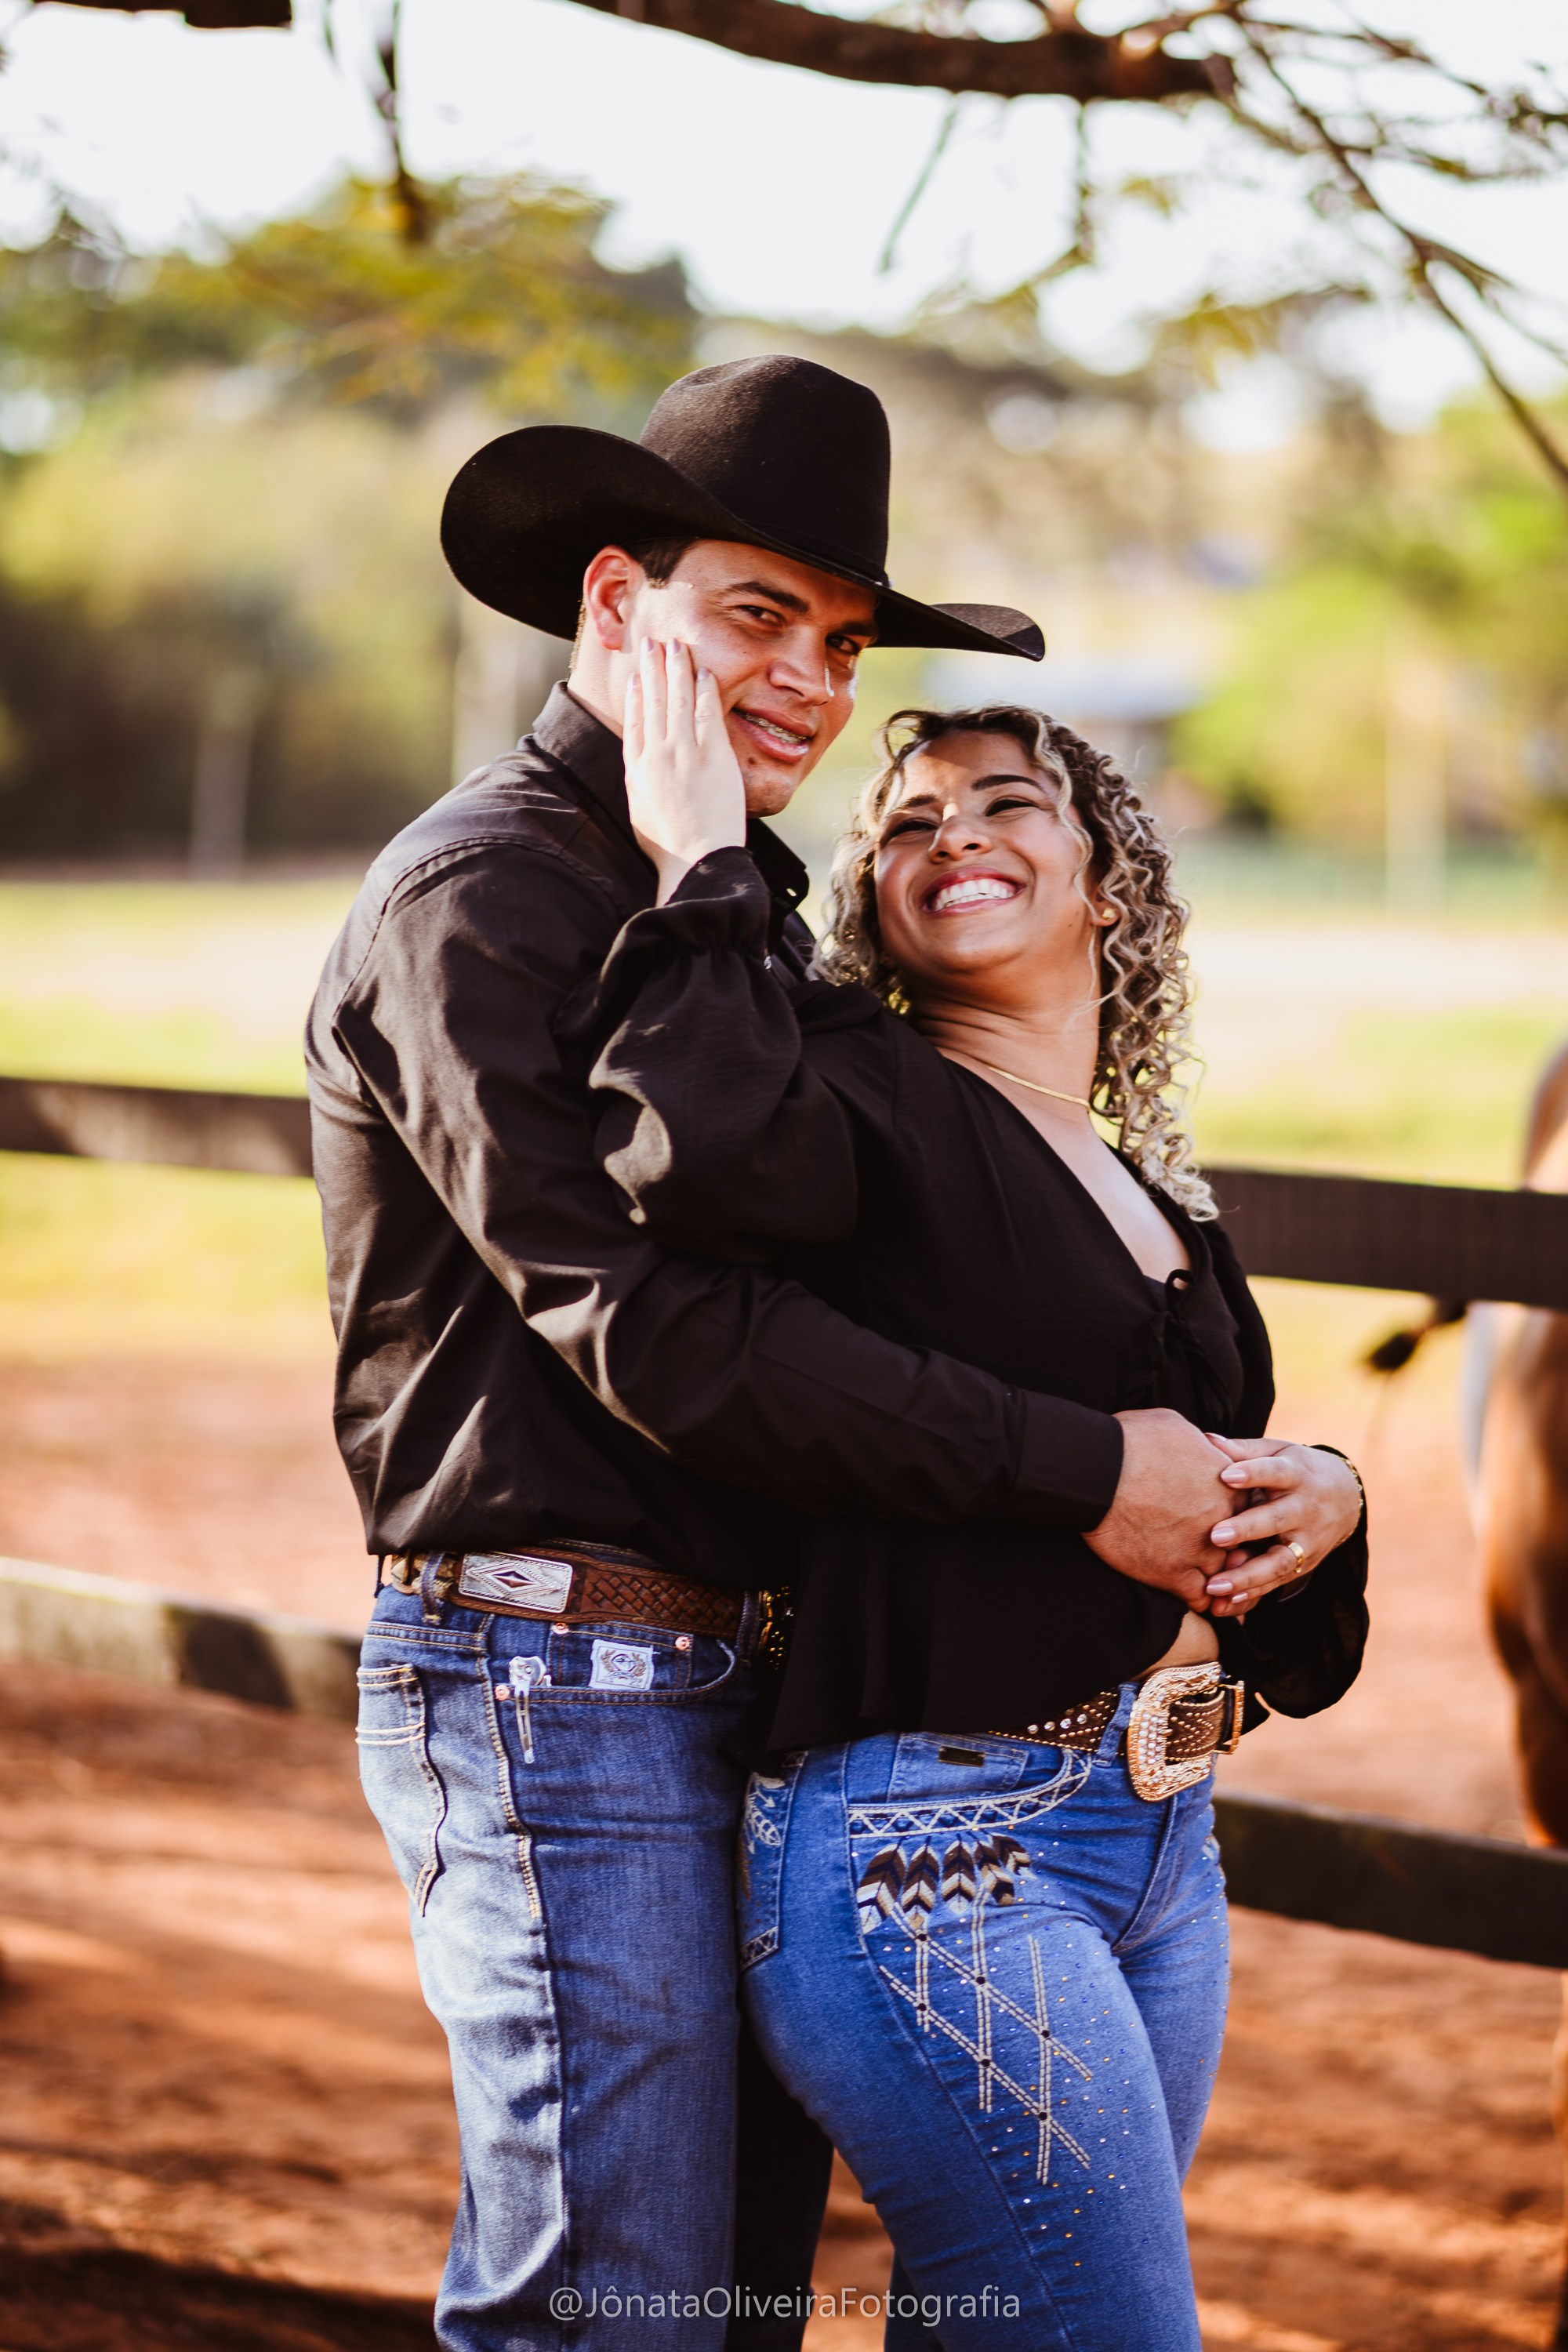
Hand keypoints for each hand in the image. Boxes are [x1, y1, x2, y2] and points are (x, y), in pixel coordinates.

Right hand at [624, 637, 744, 902]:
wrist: (697, 860)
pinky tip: (704, 672)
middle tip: (653, 642)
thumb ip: (639, 784)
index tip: (638, 674)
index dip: (636, 693)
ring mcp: (684, 753)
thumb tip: (639, 769)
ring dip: (677, 668)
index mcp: (637, 770)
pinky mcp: (712, 757)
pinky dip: (704, 690)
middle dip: (652, 668)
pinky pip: (707, 713)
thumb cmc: (670, 846)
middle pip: (654, 701)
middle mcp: (657, 755)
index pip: (635, 720)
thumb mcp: (641, 812)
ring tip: (676, 645)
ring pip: (678, 699)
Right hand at [1083, 1409, 1232, 1609]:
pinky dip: (1199, 1598)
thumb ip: (1199, 1444)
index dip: (1230, 1514)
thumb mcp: (1176, 1426)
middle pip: (1239, 1544)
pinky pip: (1200, 1597)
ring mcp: (1200, 1550)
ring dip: (1216, 1577)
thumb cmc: (1130, 1441)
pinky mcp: (1173, 1574)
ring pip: (1224, 1575)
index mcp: (1228, 1484)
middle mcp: (1223, 1520)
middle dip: (1227, 1547)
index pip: (1246, 1508)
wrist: (1098, 1470)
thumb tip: (1198, 1444)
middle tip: (1209, 1548)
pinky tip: (1187, 1590)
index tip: (1214, 1516)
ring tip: (1201, 1575)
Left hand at [1201, 1436, 1362, 1617]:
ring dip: (1247, 1576)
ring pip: (1279, 1561)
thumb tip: (1205, 1438)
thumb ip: (1243, 1450)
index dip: (1253, 1473)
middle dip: (1248, 1529)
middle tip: (1216, 1536)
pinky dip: (1251, 1595)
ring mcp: (1307, 1540)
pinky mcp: (1304, 1565)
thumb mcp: (1277, 1452)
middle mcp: (1306, 1509)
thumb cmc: (1295, 1469)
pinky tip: (1225, 1604)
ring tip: (1215, 1585)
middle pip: (1278, 1520)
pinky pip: (1277, 1583)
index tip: (1225, 1475)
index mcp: (1297, 1474)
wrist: (1345, 1497)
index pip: (1276, 1472)